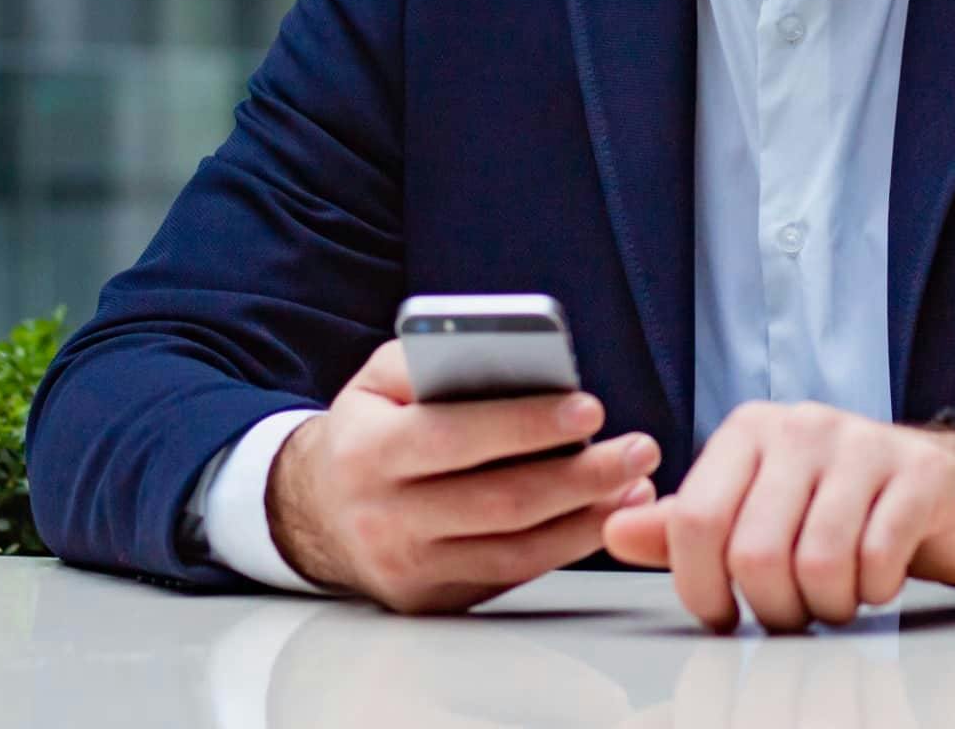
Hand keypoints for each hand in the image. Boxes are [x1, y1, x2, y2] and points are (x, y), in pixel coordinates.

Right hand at [265, 340, 660, 613]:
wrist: (316, 511)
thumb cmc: (368, 430)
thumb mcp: (379, 380)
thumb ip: (432, 359)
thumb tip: (511, 356)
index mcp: (369, 451)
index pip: (454, 437)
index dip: (525, 425)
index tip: (589, 409)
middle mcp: (385, 517)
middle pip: (499, 501)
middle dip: (579, 476)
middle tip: (638, 448)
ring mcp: (409, 568)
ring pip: (515, 549)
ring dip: (586, 518)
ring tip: (635, 483)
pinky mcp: (434, 600)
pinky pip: (512, 574)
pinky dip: (566, 547)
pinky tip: (603, 516)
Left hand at [598, 402, 954, 630]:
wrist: (942, 482)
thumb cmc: (836, 500)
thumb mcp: (754, 506)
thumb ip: (685, 525)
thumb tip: (613, 531)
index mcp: (749, 431)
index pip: (696, 520)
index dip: (700, 588)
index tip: (722, 615)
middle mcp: (801, 426)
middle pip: (756, 554)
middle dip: (772, 610)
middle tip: (789, 614)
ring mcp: (863, 444)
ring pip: (818, 564)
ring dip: (825, 608)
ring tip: (833, 599)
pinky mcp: (919, 472)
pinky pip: (878, 559)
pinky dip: (873, 591)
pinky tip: (874, 581)